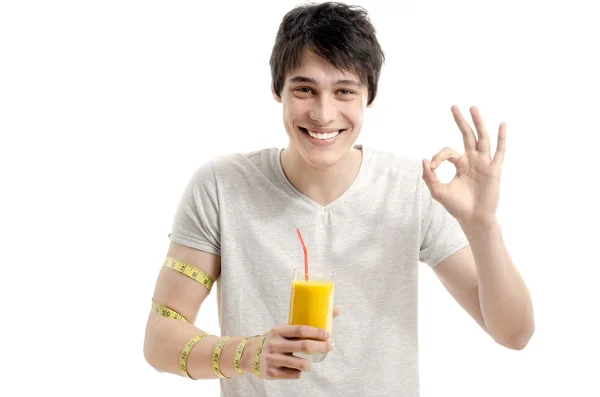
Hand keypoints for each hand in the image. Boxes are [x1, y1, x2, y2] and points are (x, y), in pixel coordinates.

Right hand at [258, 307, 338, 379]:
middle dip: (321, 347)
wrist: (250, 354)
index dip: (316, 332)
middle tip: (329, 347)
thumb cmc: (276, 340)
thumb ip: (305, 325)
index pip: (300, 330)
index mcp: (279, 331)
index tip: (328, 334)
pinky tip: (295, 369)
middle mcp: (275, 344)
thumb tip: (335, 309)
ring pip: (300, 363)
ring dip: (308, 364)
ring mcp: (273, 358)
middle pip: (304, 346)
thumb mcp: (285, 330)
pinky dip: (298, 373)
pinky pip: (293, 374)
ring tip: (308, 363)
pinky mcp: (271, 372)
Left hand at [422, 105, 505, 226]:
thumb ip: (430, 177)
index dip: (439, 157)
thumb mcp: (438, 191)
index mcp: (461, 164)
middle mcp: (473, 160)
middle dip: (461, 121)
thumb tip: (425, 160)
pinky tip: (502, 124)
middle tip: (454, 106)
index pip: (449, 152)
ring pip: (482, 139)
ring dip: (478, 123)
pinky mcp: (494, 171)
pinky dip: (501, 138)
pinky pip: (499, 152)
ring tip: (472, 108)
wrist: (473, 219)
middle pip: (467, 136)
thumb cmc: (457, 206)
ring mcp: (484, 164)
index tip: (434, 168)